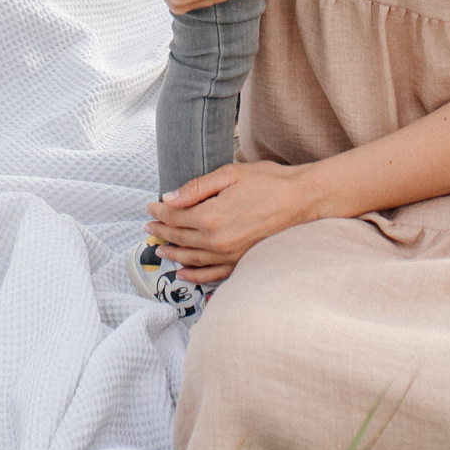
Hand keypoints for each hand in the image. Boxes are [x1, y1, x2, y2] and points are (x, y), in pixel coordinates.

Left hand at [145, 160, 322, 283]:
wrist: (301, 199)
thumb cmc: (267, 181)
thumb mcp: (229, 174)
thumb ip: (196, 188)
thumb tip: (168, 199)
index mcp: (211, 216)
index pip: (175, 217)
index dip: (159, 212)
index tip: (150, 207)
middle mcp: (217, 240)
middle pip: (179, 238)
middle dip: (161, 232)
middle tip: (149, 227)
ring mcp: (230, 255)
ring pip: (191, 259)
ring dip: (172, 253)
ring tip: (159, 248)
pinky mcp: (241, 261)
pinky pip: (212, 274)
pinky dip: (195, 275)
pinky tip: (183, 273)